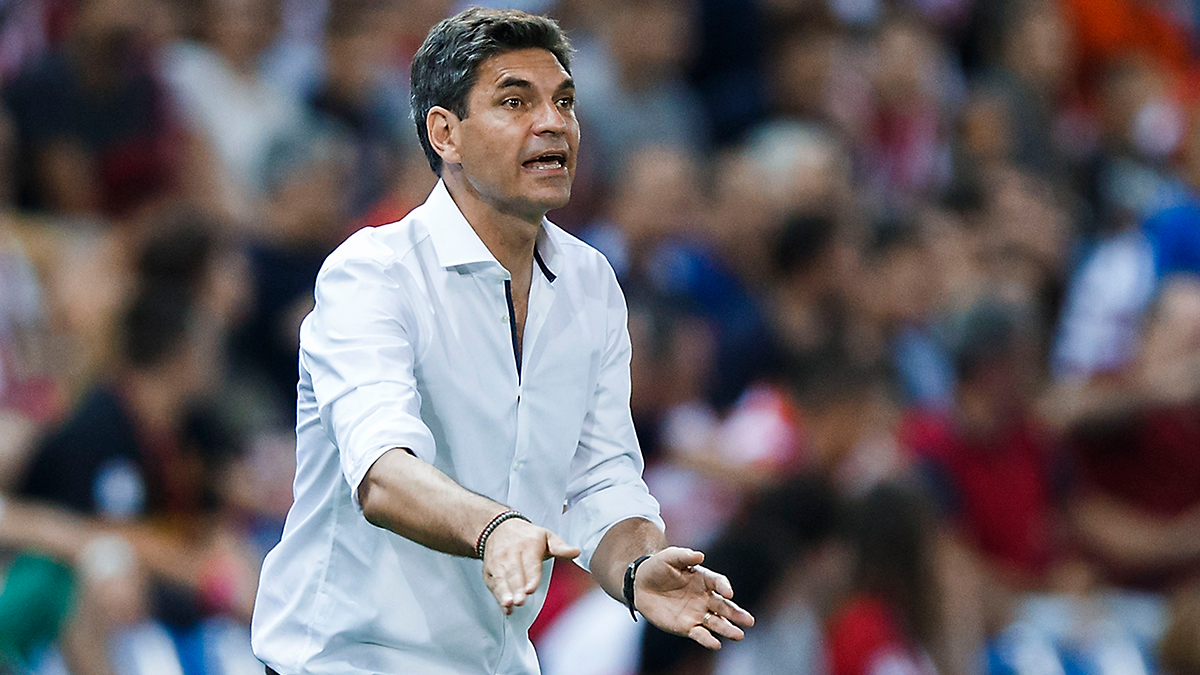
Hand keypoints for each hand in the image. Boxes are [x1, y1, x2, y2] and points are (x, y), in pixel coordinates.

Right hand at [482, 518, 579, 613]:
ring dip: (504, 593)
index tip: (532, 588)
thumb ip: (561, 547)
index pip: (530, 563)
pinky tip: (505, 608)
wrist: (498, 527)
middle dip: (517, 588)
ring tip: (509, 604)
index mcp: (528, 545)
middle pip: (514, 574)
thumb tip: (576, 552)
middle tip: (520, 601)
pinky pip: (493, 585)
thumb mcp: (546, 536)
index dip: (531, 577)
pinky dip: (498, 597)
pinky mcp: (489, 571)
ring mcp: (498, 563)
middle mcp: (511, 554)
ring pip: (501, 579)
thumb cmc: (526, 536)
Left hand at [633, 547, 754, 648]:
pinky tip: (716, 644)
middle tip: (749, 621)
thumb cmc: (658, 567)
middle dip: (736, 614)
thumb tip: (699, 555)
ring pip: (716, 622)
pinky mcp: (686, 627)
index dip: (724, 587)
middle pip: (723, 607)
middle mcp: (704, 598)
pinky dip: (708, 640)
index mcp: (704, 579)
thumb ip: (683, 555)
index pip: (719, 583)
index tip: (728, 593)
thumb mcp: (669, 557)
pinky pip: (699, 634)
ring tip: (739, 635)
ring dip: (727, 629)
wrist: (641, 585)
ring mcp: (696, 613)